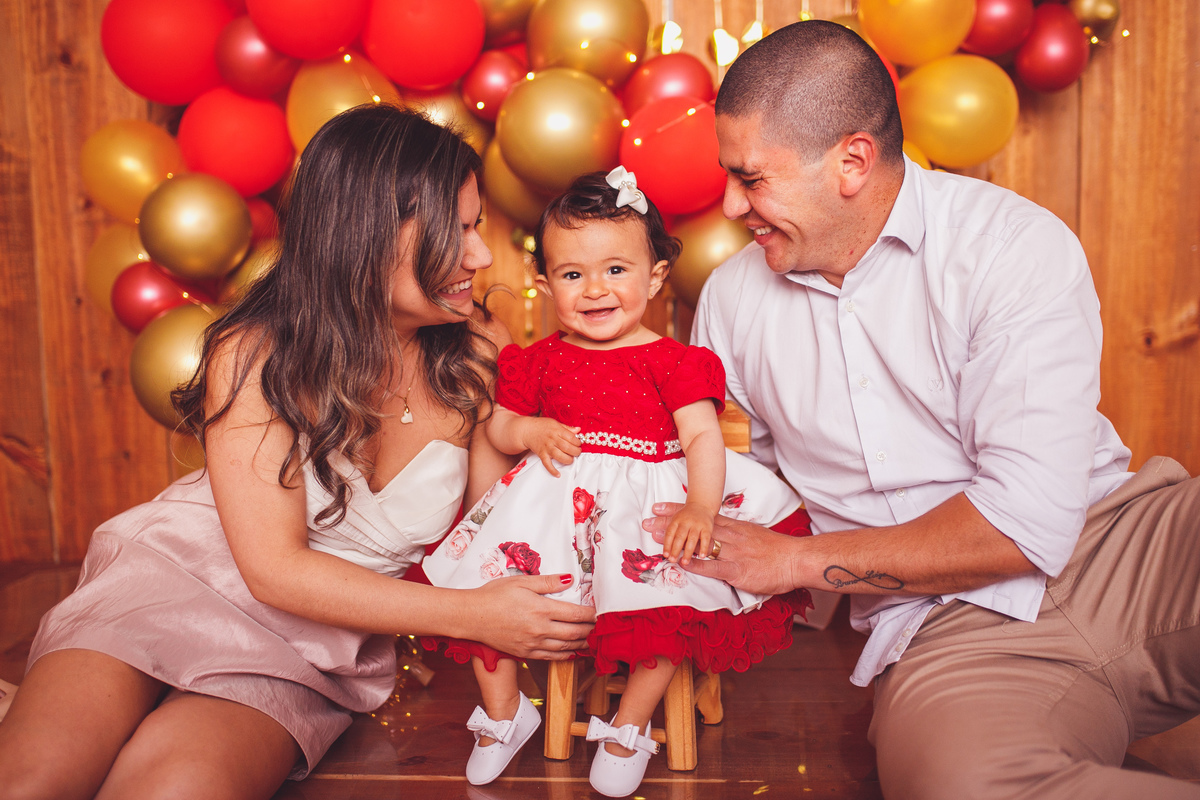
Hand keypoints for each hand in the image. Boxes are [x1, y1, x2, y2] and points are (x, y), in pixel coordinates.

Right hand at [467, 574, 594, 659]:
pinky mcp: (526, 653)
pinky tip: (571, 653)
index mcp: (541, 609)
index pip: (575, 614)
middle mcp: (540, 629)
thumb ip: (548, 582)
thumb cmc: (494, 596)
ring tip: (590, 640)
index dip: (590, 614)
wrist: (472, 617)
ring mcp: (533, 643)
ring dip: (581, 644)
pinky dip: (565, 655)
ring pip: (565, 647)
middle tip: (598, 626)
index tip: (598, 612)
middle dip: (590, 630)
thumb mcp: (521, 582)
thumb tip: (569, 580)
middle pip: (574, 633)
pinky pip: (551, 657)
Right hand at [524, 418, 580, 476]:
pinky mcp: (542, 454)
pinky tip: (558, 474)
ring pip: (560, 456)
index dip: (578, 442)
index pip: (571, 438)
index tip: (579, 444)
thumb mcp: (555, 422)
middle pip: (567, 448)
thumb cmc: (540, 425)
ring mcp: (547, 448)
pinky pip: (547, 464)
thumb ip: (567, 428)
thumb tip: (578, 430)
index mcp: (557, 430)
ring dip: (568, 460)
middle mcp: (552, 439)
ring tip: (571, 459)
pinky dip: (552, 470)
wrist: (526, 430)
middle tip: (577, 452)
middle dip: (575, 452)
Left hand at [644, 503, 801, 594]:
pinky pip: (713, 567)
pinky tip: (681, 564)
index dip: (679, 511)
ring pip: (700, 544)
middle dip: (670, 523)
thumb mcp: (755, 536)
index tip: (659, 506)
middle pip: (695, 527)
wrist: (796, 559)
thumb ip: (737, 536)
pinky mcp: (738, 570)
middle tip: (647, 519)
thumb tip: (722, 537)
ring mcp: (733, 553)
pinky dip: (696, 565)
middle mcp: (731, 536)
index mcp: (735, 527)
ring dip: (677, 541)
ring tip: (656, 538)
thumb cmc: (778, 550)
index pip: (701, 516)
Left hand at [661, 502, 713, 564]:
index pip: (670, 533)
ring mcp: (697, 525)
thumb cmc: (685, 515)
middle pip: (680, 537)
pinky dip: (704, 548)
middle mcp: (686, 522)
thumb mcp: (674, 517)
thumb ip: (663, 523)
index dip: (667, 544)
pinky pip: (706, 539)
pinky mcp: (707, 528)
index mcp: (676, 520)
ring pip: (692, 539)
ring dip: (688, 552)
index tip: (665, 554)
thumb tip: (646, 526)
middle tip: (672, 560)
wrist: (702, 505)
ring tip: (684, 562)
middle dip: (675, 549)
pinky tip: (701, 556)